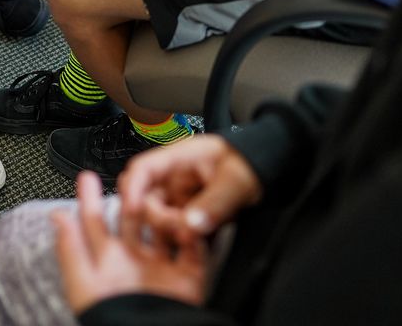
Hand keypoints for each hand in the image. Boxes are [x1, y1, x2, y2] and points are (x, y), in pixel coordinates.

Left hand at [54, 172, 208, 315]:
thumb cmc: (109, 317)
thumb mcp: (83, 283)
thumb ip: (71, 249)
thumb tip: (57, 217)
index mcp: (107, 262)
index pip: (95, 222)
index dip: (89, 198)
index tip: (86, 176)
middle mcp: (133, 262)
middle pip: (132, 218)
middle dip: (132, 195)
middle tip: (134, 174)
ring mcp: (160, 268)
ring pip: (164, 227)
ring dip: (164, 209)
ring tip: (164, 190)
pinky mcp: (187, 279)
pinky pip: (194, 249)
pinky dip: (194, 232)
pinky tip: (189, 218)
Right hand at [116, 135, 262, 248]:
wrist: (269, 172)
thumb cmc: (251, 164)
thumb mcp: (236, 181)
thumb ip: (214, 203)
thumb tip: (190, 224)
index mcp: (180, 158)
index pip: (143, 169)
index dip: (132, 189)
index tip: (133, 210)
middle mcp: (175, 178)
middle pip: (147, 199)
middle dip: (158, 218)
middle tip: (182, 230)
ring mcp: (182, 197)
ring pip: (160, 218)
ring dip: (172, 231)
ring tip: (196, 238)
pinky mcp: (191, 215)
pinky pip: (178, 230)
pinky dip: (185, 239)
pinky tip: (199, 243)